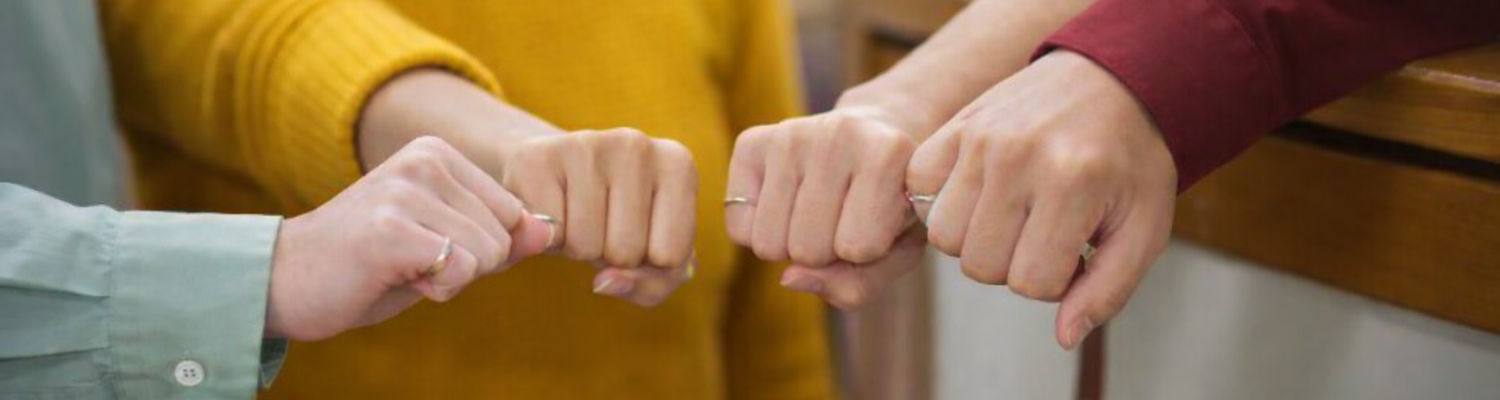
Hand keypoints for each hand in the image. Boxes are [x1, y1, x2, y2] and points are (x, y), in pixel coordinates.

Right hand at [265, 137, 551, 340]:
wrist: (284, 280)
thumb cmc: (370, 266)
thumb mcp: (446, 244)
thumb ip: (500, 237)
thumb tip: (549, 230)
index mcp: (438, 153)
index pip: (514, 213)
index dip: (484, 250)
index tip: (432, 249)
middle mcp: (424, 160)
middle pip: (505, 235)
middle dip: (469, 266)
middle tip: (412, 261)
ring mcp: (406, 191)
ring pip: (487, 255)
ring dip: (450, 279)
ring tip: (400, 267)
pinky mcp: (391, 228)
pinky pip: (461, 270)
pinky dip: (437, 289)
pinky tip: (394, 276)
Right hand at [500, 128, 697, 306]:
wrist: (549, 176)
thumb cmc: (613, 219)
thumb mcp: (652, 258)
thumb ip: (652, 285)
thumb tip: (604, 283)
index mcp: (677, 165)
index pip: (672, 256)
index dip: (648, 261)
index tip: (637, 231)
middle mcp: (637, 145)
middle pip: (627, 253)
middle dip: (609, 255)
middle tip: (599, 224)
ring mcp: (587, 145)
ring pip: (586, 248)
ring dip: (576, 248)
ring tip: (575, 216)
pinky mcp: (537, 158)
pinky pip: (547, 237)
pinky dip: (544, 239)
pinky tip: (549, 210)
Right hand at [726, 107, 920, 308]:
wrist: (875, 134)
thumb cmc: (890, 203)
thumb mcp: (898, 251)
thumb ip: (856, 283)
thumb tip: (788, 277)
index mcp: (888, 152)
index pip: (858, 247)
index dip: (868, 251)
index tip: (881, 220)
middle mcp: (838, 133)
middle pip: (808, 250)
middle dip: (826, 252)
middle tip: (844, 217)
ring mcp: (789, 134)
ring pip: (769, 243)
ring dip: (791, 244)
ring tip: (818, 210)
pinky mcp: (751, 141)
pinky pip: (739, 228)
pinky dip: (760, 231)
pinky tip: (787, 201)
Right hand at [907, 51, 1176, 348]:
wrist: (1109, 80)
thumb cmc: (1128, 161)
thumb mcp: (1144, 227)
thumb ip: (1108, 289)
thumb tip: (1063, 337)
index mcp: (1073, 183)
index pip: (1030, 282)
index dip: (1054, 282)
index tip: (1075, 252)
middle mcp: (1018, 158)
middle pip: (980, 265)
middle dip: (1012, 264)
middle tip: (1041, 234)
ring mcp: (979, 139)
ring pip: (943, 237)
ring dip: (974, 240)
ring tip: (1010, 215)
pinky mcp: (953, 127)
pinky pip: (918, 193)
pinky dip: (940, 204)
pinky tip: (979, 195)